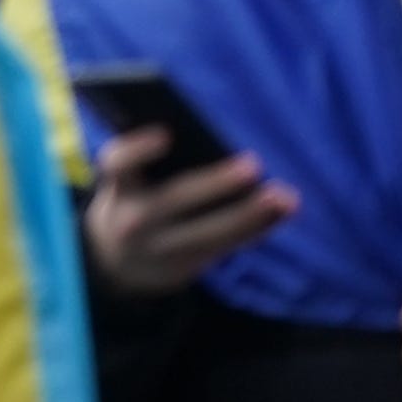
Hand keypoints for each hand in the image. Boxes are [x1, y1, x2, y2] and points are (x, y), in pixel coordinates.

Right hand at [82, 135, 291, 295]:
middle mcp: (135, 220)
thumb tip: (203, 139)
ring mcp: (162, 248)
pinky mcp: (186, 267)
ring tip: (286, 197)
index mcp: (118, 188)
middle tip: (253, 164)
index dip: (139, 149)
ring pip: (211, 232)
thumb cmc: (131, 201)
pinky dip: (256, 230)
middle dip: (217, 184)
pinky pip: (226, 247)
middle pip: (177, 199)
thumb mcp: (127, 185)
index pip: (118, 163)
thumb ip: (152, 165)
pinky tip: (280, 214)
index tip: (166, 134)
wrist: (115, 264)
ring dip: (252, 214)